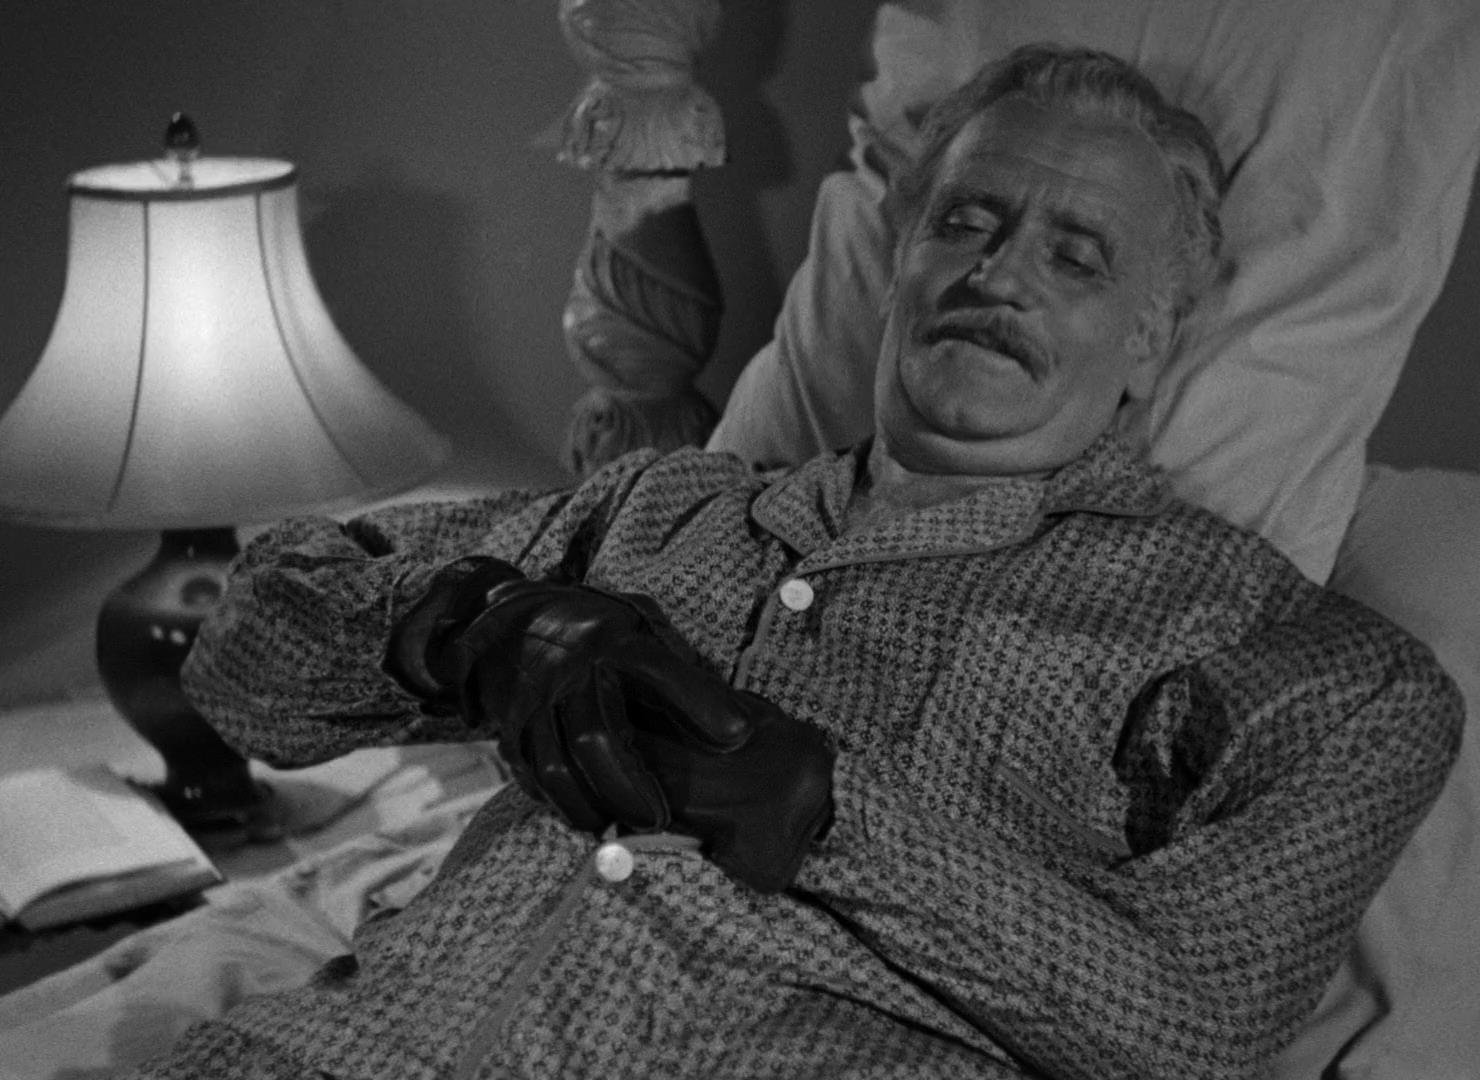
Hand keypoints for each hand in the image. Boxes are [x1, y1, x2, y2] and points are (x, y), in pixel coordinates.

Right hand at [454, 578, 751, 833]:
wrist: (509, 622)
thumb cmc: (596, 629)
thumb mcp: (640, 624)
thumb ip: (677, 662)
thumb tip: (731, 712)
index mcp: (613, 640)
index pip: (661, 671)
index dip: (701, 703)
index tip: (739, 735)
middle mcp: (570, 670)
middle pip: (595, 736)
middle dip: (631, 785)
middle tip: (661, 818)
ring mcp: (533, 703)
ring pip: (556, 767)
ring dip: (592, 805)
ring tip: (624, 827)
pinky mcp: (510, 732)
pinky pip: (532, 777)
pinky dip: (561, 803)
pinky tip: (590, 815)